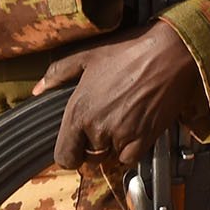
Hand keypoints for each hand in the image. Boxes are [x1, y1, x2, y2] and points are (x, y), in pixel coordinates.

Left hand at [35, 23, 204, 168]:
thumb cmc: (130, 51)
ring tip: (122, 120)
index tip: (78, 145)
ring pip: (110, 157)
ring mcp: (122, 135)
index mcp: (78, 111)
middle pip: (89, 158)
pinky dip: (131, 149)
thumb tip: (38, 89)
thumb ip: (58, 73)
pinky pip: (130, 158)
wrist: (170, 52)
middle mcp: (97, 128)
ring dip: (113, 146)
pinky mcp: (145, 138)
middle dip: (94, 146)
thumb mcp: (88, 55)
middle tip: (105, 124)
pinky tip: (135, 129)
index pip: (64, 156)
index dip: (70, 153)